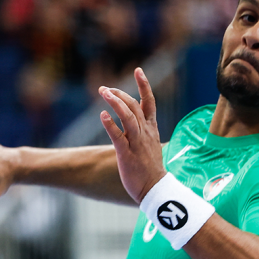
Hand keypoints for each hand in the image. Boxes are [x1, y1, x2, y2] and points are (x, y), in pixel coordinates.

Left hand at [97, 68, 166, 203]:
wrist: (155, 189)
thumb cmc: (150, 170)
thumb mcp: (149, 145)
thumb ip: (142, 133)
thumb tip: (134, 125)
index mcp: (151, 129)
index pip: (149, 102)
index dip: (144, 85)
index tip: (138, 70)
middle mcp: (145, 132)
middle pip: (134, 105)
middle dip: (120, 93)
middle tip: (105, 88)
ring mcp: (137, 142)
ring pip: (128, 116)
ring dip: (115, 102)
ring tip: (103, 92)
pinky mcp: (127, 154)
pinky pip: (118, 136)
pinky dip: (110, 124)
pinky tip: (102, 115)